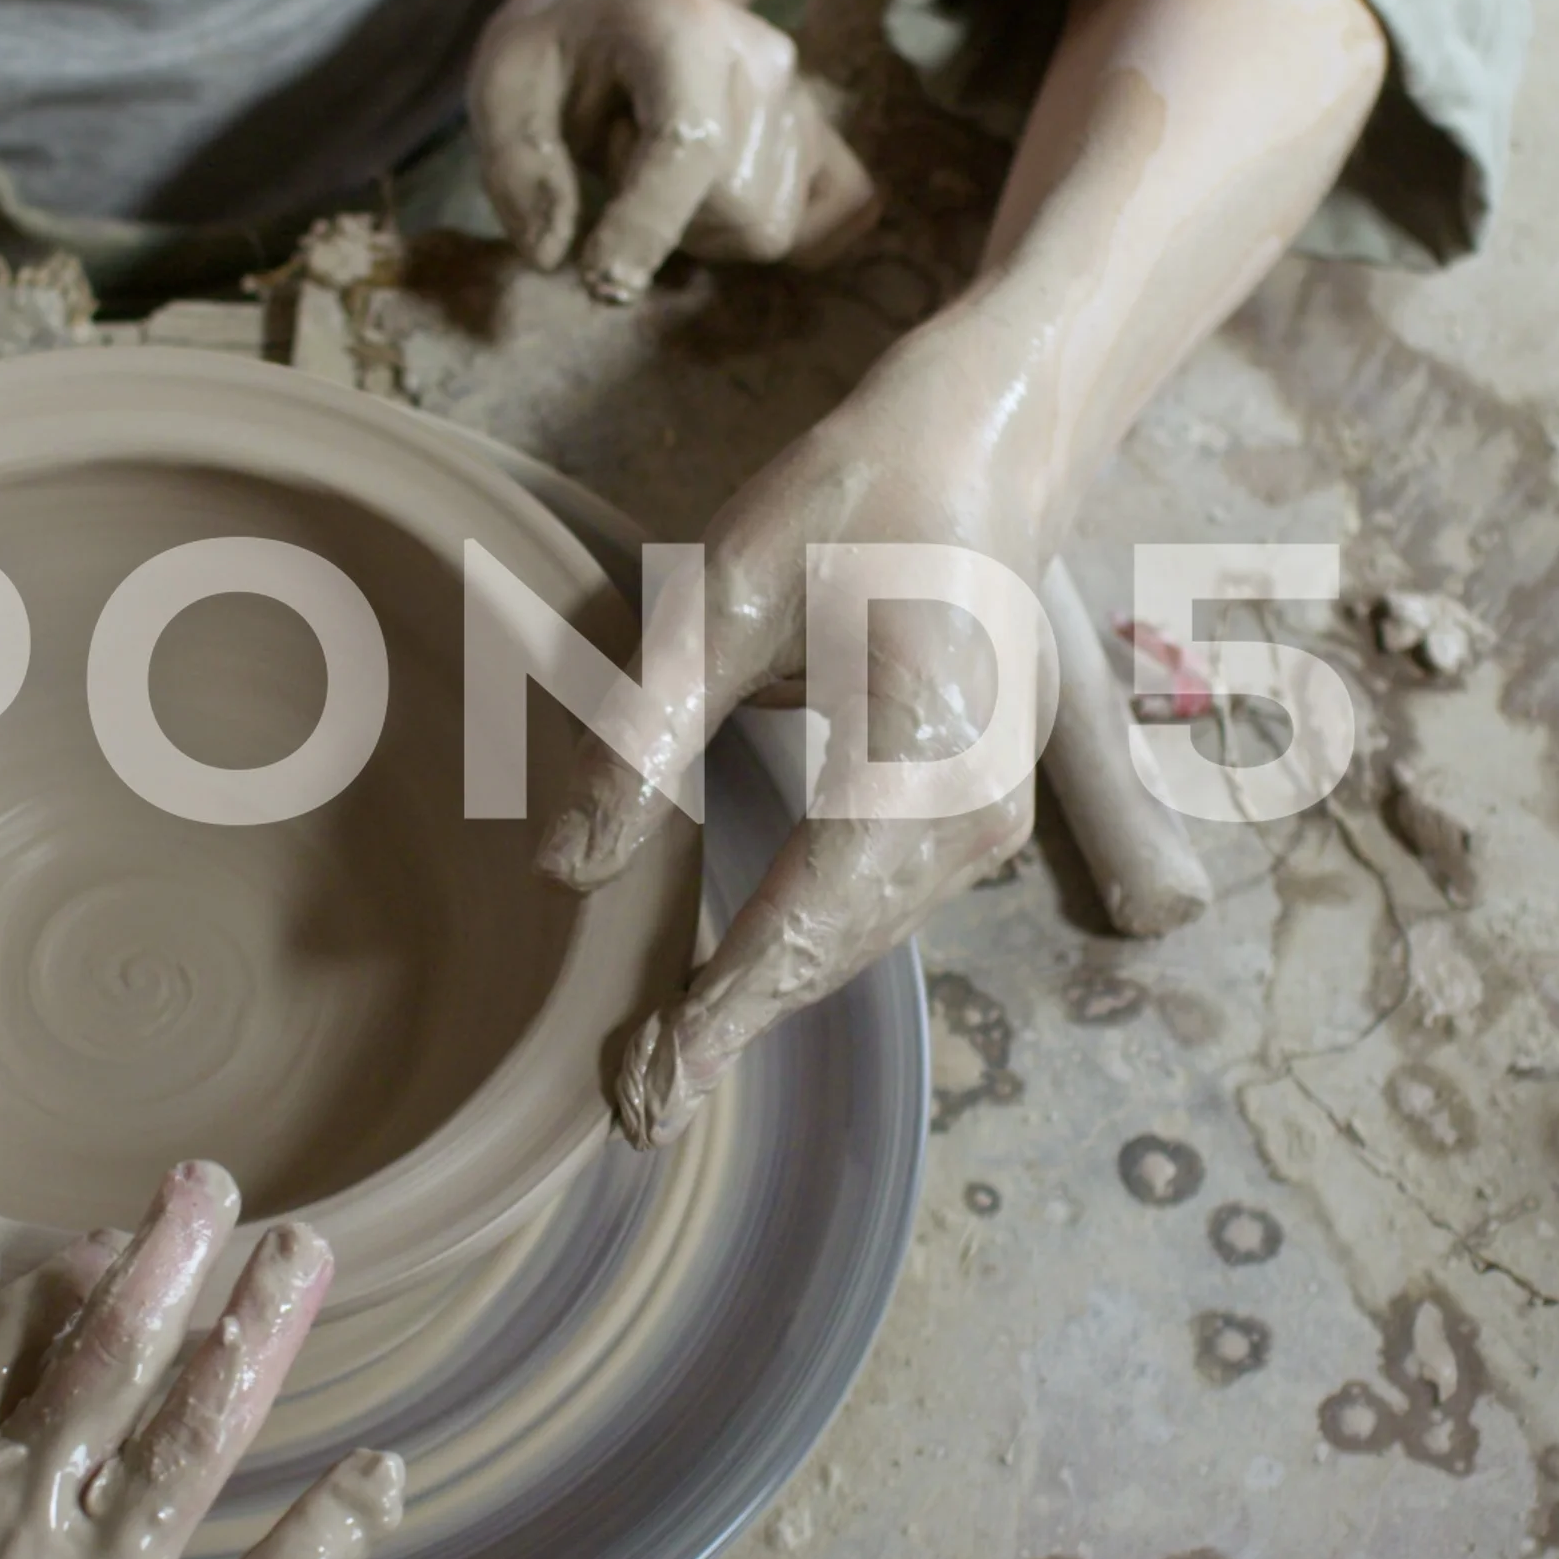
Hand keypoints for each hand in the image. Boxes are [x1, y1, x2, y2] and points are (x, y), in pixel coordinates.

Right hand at [0, 1163, 405, 1558]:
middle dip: (168, 1260)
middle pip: (114, 1355)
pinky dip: (332, 1533)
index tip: (106, 1239)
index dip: (68, 1281)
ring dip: (255, 1335)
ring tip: (301, 1257)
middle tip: (214, 1187)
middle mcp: (29, 1508)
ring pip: (195, 1432)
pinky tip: (381, 1473)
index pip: (12, 1345)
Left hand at [471, 0, 874, 304]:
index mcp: (678, 25)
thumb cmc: (556, 52)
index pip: (690, 144)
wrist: (615, 10)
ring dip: (704, 229)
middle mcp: (762, 57)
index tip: (597, 278)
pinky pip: (841, 215)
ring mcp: (803, 96)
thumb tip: (553, 255)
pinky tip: (720, 203)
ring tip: (663, 172)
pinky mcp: (825, 134)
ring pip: (772, 228)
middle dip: (665, 222)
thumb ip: (517, 167)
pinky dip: (782, 233)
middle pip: (738, 206)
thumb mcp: (500, 85)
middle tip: (621, 167)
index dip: (647, 227)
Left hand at [542, 321, 1058, 1146]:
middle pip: (836, 950)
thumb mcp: (720, 601)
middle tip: (627, 1107)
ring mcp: (992, 818)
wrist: (985, 450)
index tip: (641, 1092)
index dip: (717, 1016)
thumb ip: (641, 737)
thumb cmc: (849, 508)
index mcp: (917, 755)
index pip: (802, 922)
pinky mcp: (979, 812)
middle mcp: (974, 809)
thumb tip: (566, 870)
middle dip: (733, 1028)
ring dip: (769, 998)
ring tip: (664, 1066)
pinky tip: (731, 985)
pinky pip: (882, 904)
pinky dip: (808, 949)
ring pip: (862, 938)